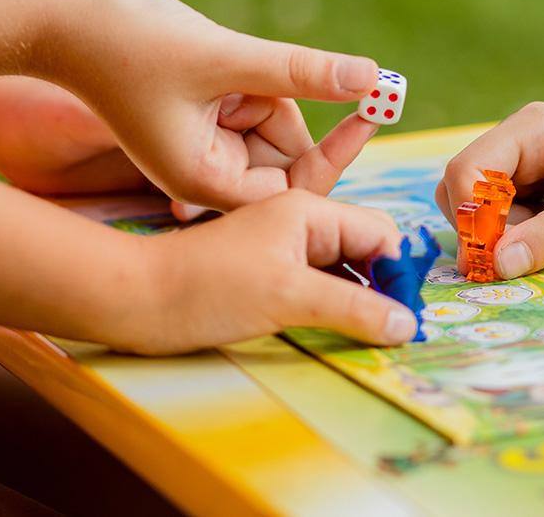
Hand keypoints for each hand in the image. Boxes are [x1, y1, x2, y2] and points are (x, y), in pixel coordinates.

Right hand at [42, 0, 380, 211]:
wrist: (60, 13)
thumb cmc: (128, 42)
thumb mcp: (225, 57)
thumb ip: (301, 72)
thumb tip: (373, 77)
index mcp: (205, 181)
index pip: (293, 188)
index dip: (336, 153)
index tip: (374, 110)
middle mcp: (205, 171)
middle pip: (286, 155)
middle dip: (289, 108)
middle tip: (291, 71)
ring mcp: (202, 141)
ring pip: (272, 122)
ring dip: (268, 85)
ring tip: (221, 59)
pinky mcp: (200, 110)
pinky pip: (252, 99)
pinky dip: (254, 75)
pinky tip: (215, 53)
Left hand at [124, 189, 417, 353]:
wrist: (135, 300)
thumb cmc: (209, 289)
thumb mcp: (288, 297)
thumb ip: (353, 309)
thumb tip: (407, 324)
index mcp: (308, 210)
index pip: (378, 232)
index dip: (397, 272)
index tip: (405, 315)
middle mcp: (299, 222)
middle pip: (363, 250)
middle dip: (383, 285)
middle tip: (394, 329)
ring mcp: (281, 248)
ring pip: (341, 270)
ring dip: (358, 299)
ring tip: (369, 334)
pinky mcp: (266, 273)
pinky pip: (316, 284)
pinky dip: (332, 306)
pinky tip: (335, 330)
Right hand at [436, 102, 543, 279]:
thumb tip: (497, 266)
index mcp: (532, 129)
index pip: (466, 169)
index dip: (470, 217)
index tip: (492, 260)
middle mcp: (522, 139)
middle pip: (464, 186)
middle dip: (484, 227)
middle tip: (526, 253)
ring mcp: (530, 160)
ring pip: (483, 203)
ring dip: (504, 232)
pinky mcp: (541, 182)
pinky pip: (509, 211)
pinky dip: (521, 231)